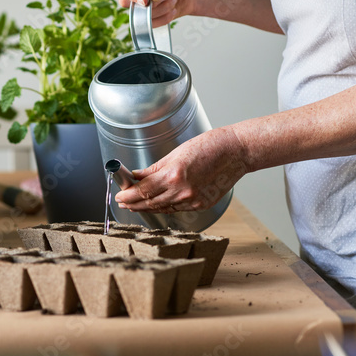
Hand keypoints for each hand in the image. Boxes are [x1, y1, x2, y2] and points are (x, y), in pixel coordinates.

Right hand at [114, 0, 202, 27]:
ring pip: (138, 15)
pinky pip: (148, 23)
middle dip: (147, 4)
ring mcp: (140, 0)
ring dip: (159, 11)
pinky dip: (162, 18)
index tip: (144, 1)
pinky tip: (172, 9)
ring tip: (173, 0)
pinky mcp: (147, 13)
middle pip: (125, 1)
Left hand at [115, 128, 247, 212]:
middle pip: (150, 203)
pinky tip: (156, 204)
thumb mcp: (176, 154)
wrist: (235, 153)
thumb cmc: (209, 147)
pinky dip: (164, 207)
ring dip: (147, 207)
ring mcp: (193, 201)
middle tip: (123, 202)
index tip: (119, 195)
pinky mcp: (201, 205)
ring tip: (135, 205)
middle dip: (134, 203)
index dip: (128, 195)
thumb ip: (154, 169)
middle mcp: (182, 191)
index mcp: (174, 175)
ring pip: (163, 208)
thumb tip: (138, 176)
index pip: (143, 191)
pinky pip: (177, 209)